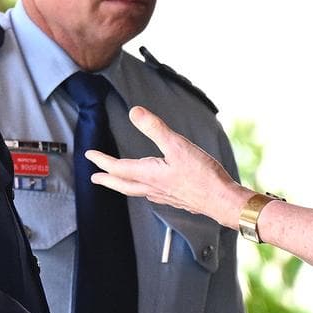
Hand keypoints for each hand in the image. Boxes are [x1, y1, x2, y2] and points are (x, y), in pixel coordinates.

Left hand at [85, 106, 253, 228]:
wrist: (222, 201)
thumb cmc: (203, 176)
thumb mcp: (178, 146)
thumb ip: (155, 128)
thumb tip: (134, 112)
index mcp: (150, 174)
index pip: (118, 167)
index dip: (102, 160)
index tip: (90, 156)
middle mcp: (153, 188)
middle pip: (123, 184)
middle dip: (107, 179)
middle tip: (95, 177)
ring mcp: (165, 196)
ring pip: (137, 191)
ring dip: (123, 185)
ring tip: (118, 182)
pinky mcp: (177, 199)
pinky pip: (152, 195)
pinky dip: (143, 190)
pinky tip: (150, 189)